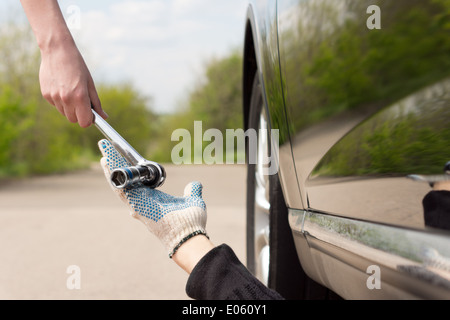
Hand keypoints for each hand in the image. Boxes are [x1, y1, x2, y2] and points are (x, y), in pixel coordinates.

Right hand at [39, 43, 106, 126]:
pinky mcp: (45, 94)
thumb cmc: (78, 67)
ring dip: (69, 108)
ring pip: (64, 113)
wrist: (57, 51)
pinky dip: (60, 101)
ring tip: (71, 91)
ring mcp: (54, 97)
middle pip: (73, 120)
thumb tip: (103, 117)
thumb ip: (96, 103)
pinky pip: (56, 105)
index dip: (88, 120)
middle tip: (81, 102)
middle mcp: (66, 99)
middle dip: (79, 114)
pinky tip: (61, 87)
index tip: (90, 115)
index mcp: (80, 96)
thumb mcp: (90, 84)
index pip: (84, 122)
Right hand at [98, 139, 207, 256]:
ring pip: (119, 180)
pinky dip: (112, 172)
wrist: (189, 234)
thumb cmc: (190, 222)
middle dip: (115, 163)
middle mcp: (141, 201)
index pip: (136, 181)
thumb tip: (195, 185)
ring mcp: (136, 203)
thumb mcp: (192, 201)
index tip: (126, 156)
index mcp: (152, 199)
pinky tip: (106, 159)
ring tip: (105, 147)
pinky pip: (120, 185)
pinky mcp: (135, 203)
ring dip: (111, 164)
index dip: (130, 169)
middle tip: (108, 147)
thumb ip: (191, 191)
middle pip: (124, 179)